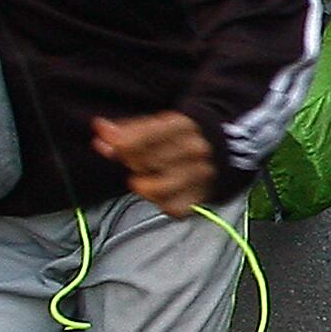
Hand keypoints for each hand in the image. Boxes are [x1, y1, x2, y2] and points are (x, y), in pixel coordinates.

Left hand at [94, 111, 215, 214]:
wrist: (230, 144)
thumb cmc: (182, 135)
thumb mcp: (159, 123)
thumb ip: (128, 129)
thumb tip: (100, 130)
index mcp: (183, 125)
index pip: (147, 135)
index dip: (121, 141)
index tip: (103, 143)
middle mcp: (194, 149)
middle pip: (148, 161)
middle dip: (130, 161)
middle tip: (129, 160)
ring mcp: (200, 174)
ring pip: (159, 188)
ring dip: (142, 185)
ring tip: (140, 179)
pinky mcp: (202, 196)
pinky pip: (174, 208)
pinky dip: (161, 203)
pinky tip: (158, 194)